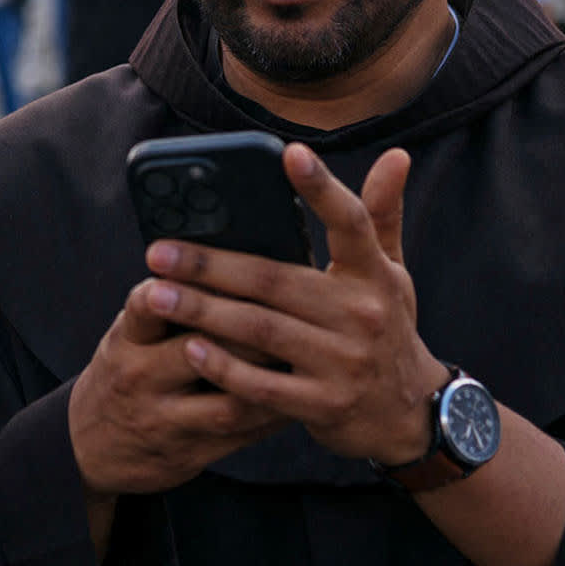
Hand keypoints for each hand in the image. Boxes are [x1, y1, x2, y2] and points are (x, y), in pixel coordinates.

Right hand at [67, 288, 285, 500]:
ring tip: (304, 360)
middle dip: (251, 331)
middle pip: (202, 350)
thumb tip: (227, 272)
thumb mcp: (126, 338)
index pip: (147, 306)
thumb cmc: (123, 377)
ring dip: (272, 381)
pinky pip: (241, 435)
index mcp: (126, 341)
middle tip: (292, 314)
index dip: (182, 288)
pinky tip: (298, 397)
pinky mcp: (187, 452)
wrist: (87, 447)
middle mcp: (140, 377)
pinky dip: (274, 416)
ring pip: (229, 400)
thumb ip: (165, 312)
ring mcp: (164, 418)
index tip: (215, 273)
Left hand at [142, 145, 449, 465]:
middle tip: (158, 252)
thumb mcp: (392, 274)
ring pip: (260, 330)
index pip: (349, 223)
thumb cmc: (386, 328)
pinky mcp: (324, 404)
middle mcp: (362, 315)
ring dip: (203, 312)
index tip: (289, 153)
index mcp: (375, 275)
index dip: (321, 188)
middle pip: (275, 280)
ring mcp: (343, 362)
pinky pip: (263, 385)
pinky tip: (190, 348)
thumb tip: (396, 154)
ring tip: (156, 295)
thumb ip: (382, 215)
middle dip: (211, 266)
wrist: (408, 413)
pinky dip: (225, 368)